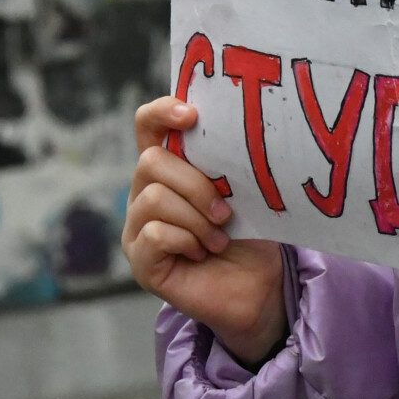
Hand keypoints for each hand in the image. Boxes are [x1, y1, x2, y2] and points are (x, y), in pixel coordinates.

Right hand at [125, 96, 288, 365]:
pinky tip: (201, 253)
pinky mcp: (141, 261)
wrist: (260, 286)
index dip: (161, 112)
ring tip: (219, 238)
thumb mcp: (244, 190)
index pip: (148, 126)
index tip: (192, 115)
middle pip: (151, 161)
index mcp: (170, 169)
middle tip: (225, 212)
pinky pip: (155, 234)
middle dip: (196, 184)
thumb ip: (228, 163)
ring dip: (197, 219)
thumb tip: (232, 135)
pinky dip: (186, 241)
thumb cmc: (251, 234)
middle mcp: (145, 193)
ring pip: (154, 199)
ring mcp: (138, 228)